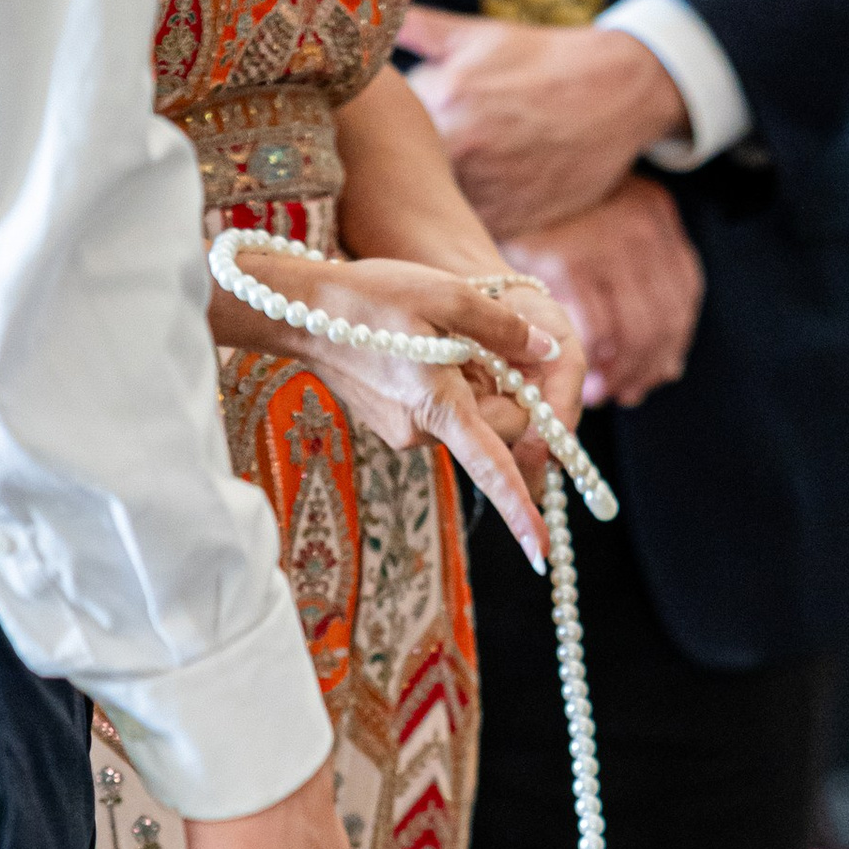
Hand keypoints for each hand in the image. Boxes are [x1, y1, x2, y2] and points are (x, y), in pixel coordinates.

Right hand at [214, 249, 577, 566]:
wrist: (301, 310)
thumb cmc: (370, 297)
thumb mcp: (446, 293)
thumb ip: (502, 327)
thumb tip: (547, 350)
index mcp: (440, 408)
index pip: (493, 470)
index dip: (522, 512)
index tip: (542, 555)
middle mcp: (422, 434)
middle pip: (498, 430)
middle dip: (508, 393)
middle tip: (484, 339)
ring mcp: (406, 434)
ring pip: (470, 420)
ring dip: (475, 384)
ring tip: (439, 338)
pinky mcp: (395, 426)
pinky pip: (443, 414)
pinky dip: (450, 386)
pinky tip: (422, 350)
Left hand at [399, 9, 687, 234]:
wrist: (614, 90)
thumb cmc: (540, 58)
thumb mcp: (476, 35)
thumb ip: (418, 29)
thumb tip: (371, 16)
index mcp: (444, 96)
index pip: (385, 129)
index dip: (381, 135)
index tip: (378, 137)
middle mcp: (464, 145)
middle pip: (405, 174)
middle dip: (401, 173)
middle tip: (396, 172)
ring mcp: (490, 186)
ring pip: (436, 209)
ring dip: (429, 205)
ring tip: (429, 195)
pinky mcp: (515, 218)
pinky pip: (471, 233)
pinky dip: (461, 227)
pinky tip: (459, 213)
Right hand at [503, 184, 704, 407]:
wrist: (495, 181)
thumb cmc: (551, 219)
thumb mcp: (602, 231)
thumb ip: (640, 285)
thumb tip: (670, 367)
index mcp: (656, 216)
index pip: (683, 295)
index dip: (672, 343)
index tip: (657, 374)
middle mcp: (639, 229)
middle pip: (663, 319)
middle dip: (646, 367)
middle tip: (627, 394)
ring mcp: (604, 245)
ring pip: (635, 331)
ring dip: (622, 373)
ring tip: (602, 393)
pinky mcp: (566, 262)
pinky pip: (596, 329)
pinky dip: (594, 360)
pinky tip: (583, 372)